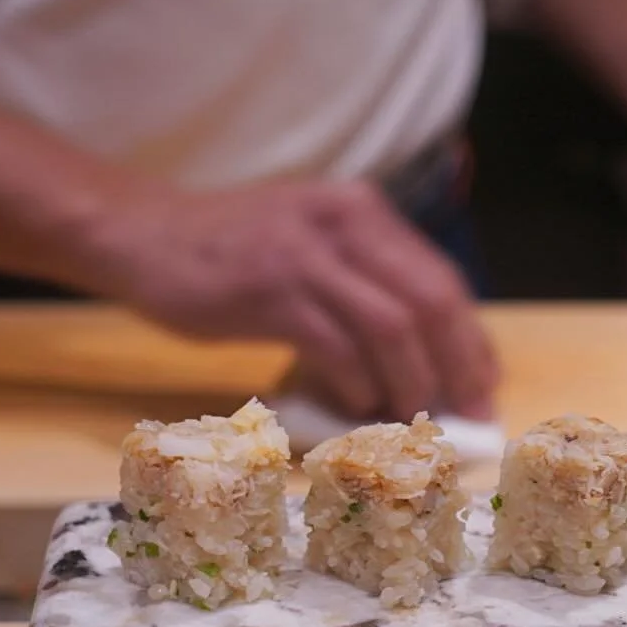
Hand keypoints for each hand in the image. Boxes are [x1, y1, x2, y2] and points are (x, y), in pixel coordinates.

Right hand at [86, 178, 498, 420]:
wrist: (142, 234)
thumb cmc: (231, 252)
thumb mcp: (312, 242)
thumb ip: (365, 280)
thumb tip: (426, 352)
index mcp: (362, 212)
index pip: (440, 278)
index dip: (471, 338)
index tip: (484, 383)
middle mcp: (344, 224)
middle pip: (430, 303)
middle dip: (457, 366)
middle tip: (465, 413)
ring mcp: (307, 257)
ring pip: (391, 328)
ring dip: (409, 382)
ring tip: (407, 414)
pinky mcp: (270, 293)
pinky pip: (337, 348)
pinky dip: (357, 384)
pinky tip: (358, 405)